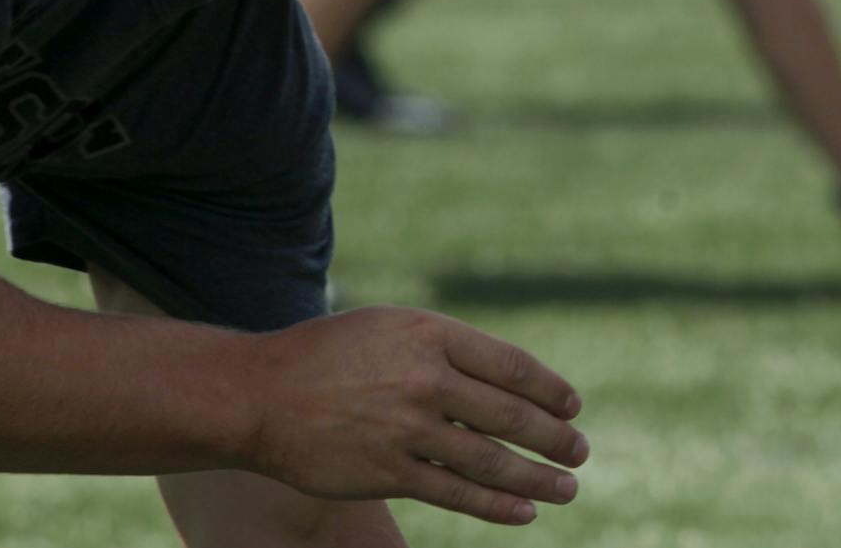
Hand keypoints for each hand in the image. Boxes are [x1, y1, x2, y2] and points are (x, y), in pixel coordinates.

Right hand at [248, 306, 587, 526]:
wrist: (259, 394)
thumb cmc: (328, 355)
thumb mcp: (390, 329)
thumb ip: (442, 349)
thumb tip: (504, 379)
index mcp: (429, 334)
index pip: (511, 365)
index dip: (549, 390)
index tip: (572, 406)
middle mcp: (424, 379)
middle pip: (509, 414)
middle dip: (554, 438)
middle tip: (580, 451)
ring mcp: (407, 429)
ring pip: (490, 460)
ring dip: (537, 478)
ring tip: (567, 488)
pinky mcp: (388, 472)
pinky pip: (455, 493)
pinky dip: (496, 506)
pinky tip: (524, 512)